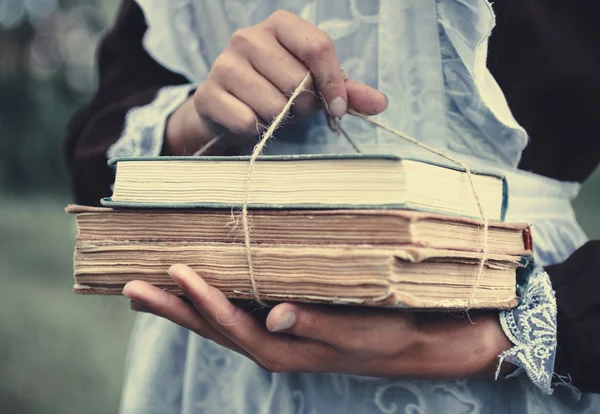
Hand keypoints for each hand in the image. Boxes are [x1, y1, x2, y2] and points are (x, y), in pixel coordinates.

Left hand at [123, 264, 512, 377]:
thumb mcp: (358, 331)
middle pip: (212, 326)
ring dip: (183, 305)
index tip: (176, 271)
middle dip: (173, 307)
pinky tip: (198, 289)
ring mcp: (275, 336)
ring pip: (219, 321)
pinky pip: (236, 313)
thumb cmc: (388, 332)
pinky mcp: (283, 325)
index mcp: (285, 349)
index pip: (233, 324)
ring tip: (149, 289)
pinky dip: (210, 301)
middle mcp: (272, 345)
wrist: (413, 342)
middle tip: (131, 288)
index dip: (203, 299)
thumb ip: (316, 325)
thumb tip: (274, 316)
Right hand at [164, 10, 387, 154]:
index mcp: (280, 25)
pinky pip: (247, 121)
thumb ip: (346, 91)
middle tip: (292, 107)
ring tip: (269, 112)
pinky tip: (249, 120)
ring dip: (278, 120)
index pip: (318, 47)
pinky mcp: (208, 93)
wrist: (225, 107)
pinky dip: (255, 130)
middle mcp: (248, 37)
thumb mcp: (313, 86)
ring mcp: (224, 63)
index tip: (338, 108)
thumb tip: (381, 103)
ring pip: (274, 105)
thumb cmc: (275, 89)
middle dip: (303, 106)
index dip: (333, 83)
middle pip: (298, 81)